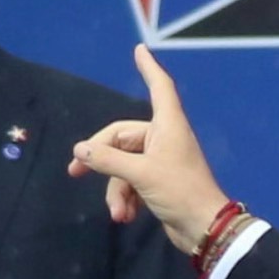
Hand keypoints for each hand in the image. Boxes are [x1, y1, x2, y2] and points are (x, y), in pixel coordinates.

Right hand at [69, 45, 235, 252]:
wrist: (204, 228)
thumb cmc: (179, 191)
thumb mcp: (140, 174)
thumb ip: (108, 160)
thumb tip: (80, 150)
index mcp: (166, 124)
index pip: (158, 86)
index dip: (148, 68)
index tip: (139, 50)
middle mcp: (163, 137)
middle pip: (120, 137)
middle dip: (101, 160)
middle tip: (74, 172)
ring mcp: (160, 160)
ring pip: (122, 165)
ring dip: (116, 190)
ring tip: (117, 213)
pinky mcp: (158, 182)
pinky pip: (131, 181)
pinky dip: (125, 198)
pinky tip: (125, 216)